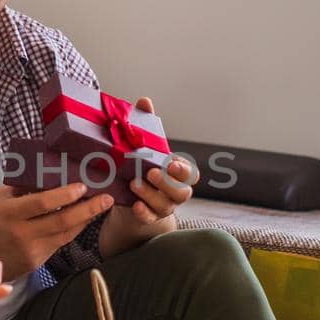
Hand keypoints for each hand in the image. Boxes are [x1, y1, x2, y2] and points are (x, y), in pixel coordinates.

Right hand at [0, 183, 113, 279]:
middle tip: (107, 199)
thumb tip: (51, 173)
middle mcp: (22, 234)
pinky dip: (72, 231)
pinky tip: (82, 221)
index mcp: (11, 213)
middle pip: (62, 222)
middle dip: (89, 209)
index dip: (65, 195)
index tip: (83, 186)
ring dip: (86, 220)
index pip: (43, 203)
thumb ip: (24, 187)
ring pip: (66, 235)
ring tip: (101, 207)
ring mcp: (31, 252)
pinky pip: (59, 245)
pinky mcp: (35, 264)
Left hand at [121, 97, 194, 224]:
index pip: (191, 173)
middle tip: (150, 172)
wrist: (128, 195)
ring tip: (134, 184)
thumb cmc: (142, 165)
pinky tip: (134, 205)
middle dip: (168, 183)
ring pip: (165, 206)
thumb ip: (147, 125)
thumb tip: (144, 101)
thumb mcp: (145, 147)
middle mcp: (175, 192)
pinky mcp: (149, 217)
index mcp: (178, 173)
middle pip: (182, 192)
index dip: (183, 169)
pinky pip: (150, 218)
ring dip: (151, 195)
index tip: (171, 162)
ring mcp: (163, 206)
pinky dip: (144, 212)